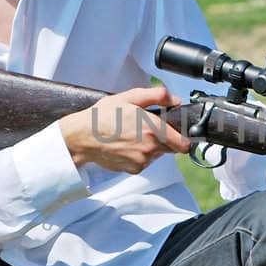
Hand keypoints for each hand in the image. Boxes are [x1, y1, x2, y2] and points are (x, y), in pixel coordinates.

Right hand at [61, 86, 191, 172]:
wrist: (82, 137)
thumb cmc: (103, 116)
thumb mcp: (130, 97)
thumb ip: (157, 96)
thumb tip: (175, 100)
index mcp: (153, 129)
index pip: (183, 142)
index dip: (184, 137)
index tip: (179, 132)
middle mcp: (150, 148)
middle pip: (171, 148)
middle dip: (165, 138)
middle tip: (148, 128)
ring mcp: (143, 160)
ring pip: (158, 154)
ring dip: (152, 146)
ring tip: (133, 135)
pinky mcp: (134, 169)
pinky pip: (146, 161)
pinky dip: (141, 154)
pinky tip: (127, 145)